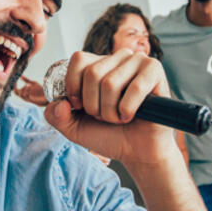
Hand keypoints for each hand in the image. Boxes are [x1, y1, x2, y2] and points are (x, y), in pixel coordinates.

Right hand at [14, 75, 47, 106]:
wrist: (47, 96)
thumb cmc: (40, 90)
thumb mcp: (33, 83)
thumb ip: (27, 80)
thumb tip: (21, 76)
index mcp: (24, 92)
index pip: (16, 89)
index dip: (14, 84)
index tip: (15, 79)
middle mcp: (24, 95)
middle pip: (16, 93)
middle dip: (15, 87)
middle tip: (17, 82)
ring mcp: (27, 98)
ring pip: (20, 94)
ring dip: (23, 89)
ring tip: (27, 85)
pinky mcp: (31, 100)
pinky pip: (26, 96)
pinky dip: (27, 91)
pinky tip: (29, 86)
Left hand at [42, 49, 177, 165]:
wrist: (137, 152)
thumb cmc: (109, 135)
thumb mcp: (73, 128)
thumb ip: (56, 116)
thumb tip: (59, 104)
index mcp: (98, 64)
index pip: (78, 60)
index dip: (75, 87)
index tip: (81, 107)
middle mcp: (117, 58)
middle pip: (92, 73)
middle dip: (94, 106)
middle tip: (106, 116)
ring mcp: (138, 61)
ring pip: (110, 83)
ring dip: (111, 111)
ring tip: (119, 117)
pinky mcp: (155, 70)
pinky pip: (135, 88)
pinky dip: (128, 110)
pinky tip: (132, 115)